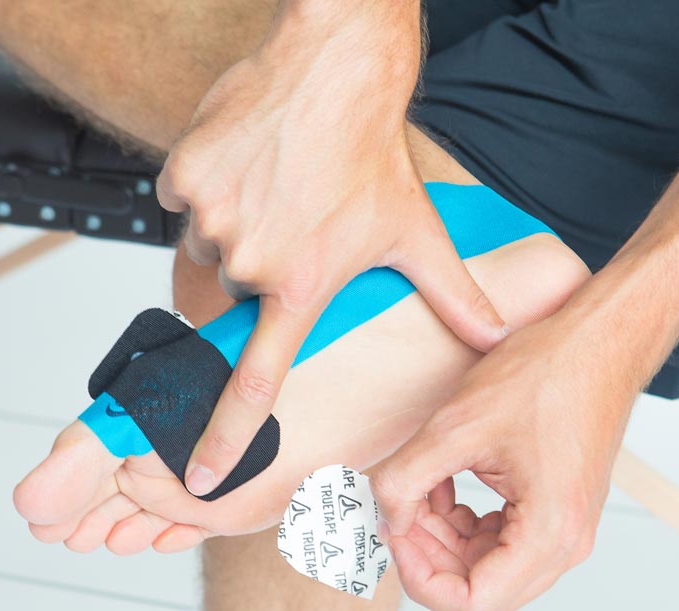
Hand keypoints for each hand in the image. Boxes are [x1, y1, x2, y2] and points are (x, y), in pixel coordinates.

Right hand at [158, 2, 507, 496]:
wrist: (335, 66)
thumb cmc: (371, 152)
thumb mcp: (415, 231)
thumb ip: (451, 294)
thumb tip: (493, 336)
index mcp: (302, 287)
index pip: (255, 385)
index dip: (224, 438)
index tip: (200, 475)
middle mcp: (252, 261)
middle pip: (241, 288)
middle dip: (264, 264)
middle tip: (299, 220)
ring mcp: (215, 216)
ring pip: (213, 241)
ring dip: (238, 224)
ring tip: (281, 186)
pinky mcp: (185, 176)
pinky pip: (185, 198)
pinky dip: (210, 185)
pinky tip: (251, 159)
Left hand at [369, 287, 651, 610]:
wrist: (599, 342)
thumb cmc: (547, 373)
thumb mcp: (455, 425)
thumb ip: (404, 481)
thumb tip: (384, 519)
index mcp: (549, 534)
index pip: (472, 606)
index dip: (419, 579)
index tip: (395, 531)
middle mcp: (565, 545)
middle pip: (477, 593)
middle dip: (427, 556)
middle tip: (398, 508)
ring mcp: (564, 531)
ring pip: (484, 570)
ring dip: (442, 539)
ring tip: (419, 487)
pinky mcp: (555, 514)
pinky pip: (498, 544)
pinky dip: (462, 524)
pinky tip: (443, 484)